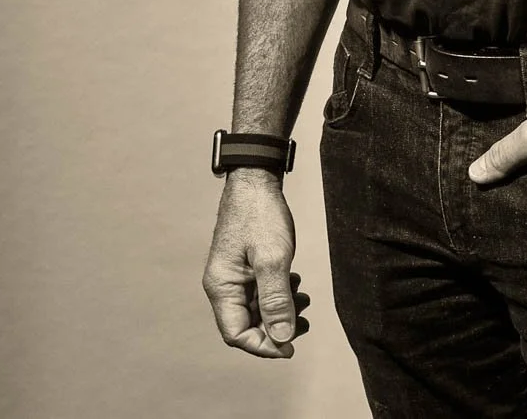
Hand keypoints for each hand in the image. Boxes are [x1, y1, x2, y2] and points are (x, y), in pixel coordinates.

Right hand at [202, 170, 310, 357]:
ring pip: (255, 308)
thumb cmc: (260, 214)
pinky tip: (295, 284)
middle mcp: (223, 284)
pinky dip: (279, 294)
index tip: (291, 347)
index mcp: (221, 286)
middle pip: (246, 325)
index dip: (264, 346)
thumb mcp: (273, 258)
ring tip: (304, 300)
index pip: (237, 334)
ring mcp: (233, 274)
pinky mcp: (245, 265)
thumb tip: (282, 338)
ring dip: (280, 311)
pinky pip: (259, 291)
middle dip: (275, 329)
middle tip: (305, 324)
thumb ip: (276, 300)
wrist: (256, 178)